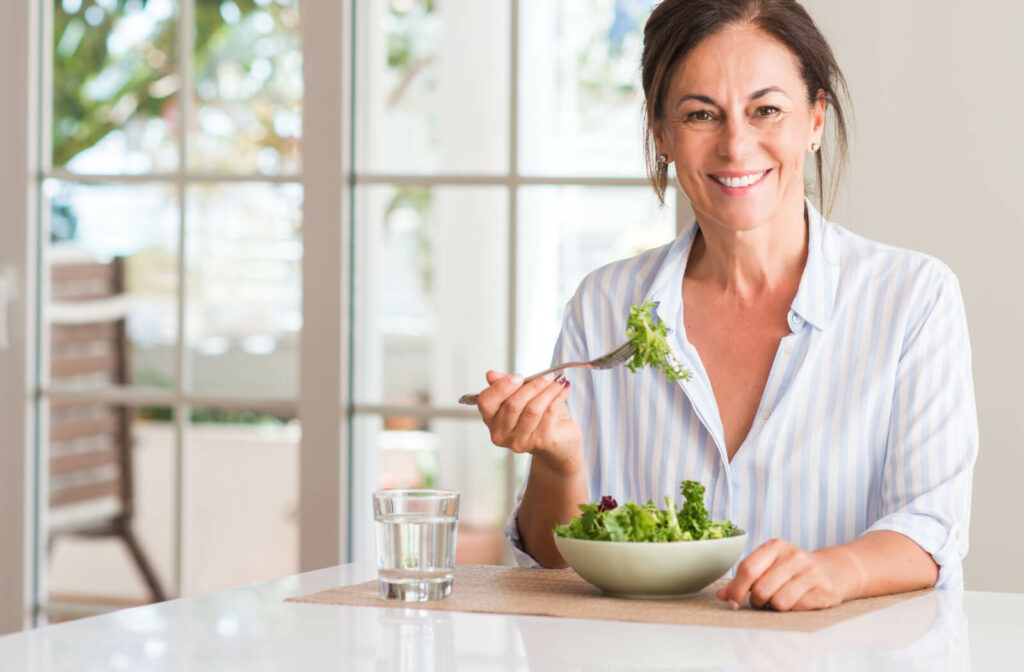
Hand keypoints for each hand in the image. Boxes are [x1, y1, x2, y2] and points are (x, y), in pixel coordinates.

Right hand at [476, 370, 582, 474]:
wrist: (560, 443)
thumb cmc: (540, 418)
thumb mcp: (522, 396)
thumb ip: (506, 384)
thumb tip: (492, 375)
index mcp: (491, 419)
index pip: (486, 402)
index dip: (501, 387)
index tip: (518, 376)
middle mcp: (501, 433)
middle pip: (512, 404)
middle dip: (532, 385)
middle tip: (546, 375)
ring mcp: (520, 441)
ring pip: (532, 409)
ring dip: (548, 390)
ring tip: (557, 381)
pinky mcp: (540, 442)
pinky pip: (549, 413)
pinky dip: (558, 397)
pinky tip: (563, 390)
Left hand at [716, 539, 861, 610]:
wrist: (835, 570)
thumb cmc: (794, 570)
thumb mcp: (769, 566)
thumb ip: (745, 578)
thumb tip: (721, 594)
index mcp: (775, 547)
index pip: (747, 569)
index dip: (736, 589)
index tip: (733, 602)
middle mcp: (793, 556)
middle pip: (761, 589)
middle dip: (756, 602)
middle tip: (762, 602)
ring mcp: (810, 573)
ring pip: (778, 602)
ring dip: (774, 607)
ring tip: (780, 600)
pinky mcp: (824, 590)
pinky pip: (796, 608)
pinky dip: (792, 610)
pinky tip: (797, 601)